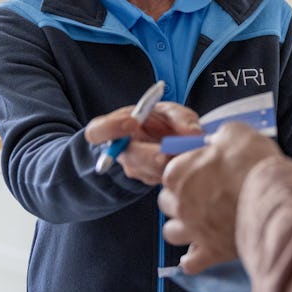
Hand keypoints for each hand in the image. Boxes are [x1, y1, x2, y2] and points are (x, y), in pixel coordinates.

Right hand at [84, 102, 201, 184]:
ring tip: (190, 148)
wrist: (165, 139)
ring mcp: (135, 168)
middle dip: (156, 154)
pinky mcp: (151, 180)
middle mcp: (120, 151)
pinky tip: (188, 157)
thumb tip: (194, 134)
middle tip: (176, 147)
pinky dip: (179, 168)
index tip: (132, 122)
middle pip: (132, 157)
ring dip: (173, 161)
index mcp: (115, 128)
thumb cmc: (161, 121)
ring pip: (153, 170)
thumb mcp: (170, 111)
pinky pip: (165, 177)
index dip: (111, 128)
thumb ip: (181, 117)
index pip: (97, 131)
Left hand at [159, 122, 281, 273]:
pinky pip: (190, 263)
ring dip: (183, 228)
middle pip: (167, 204)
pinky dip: (194, 259)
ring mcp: (194, 230)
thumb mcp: (236, 132)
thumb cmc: (255, 163)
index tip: (200, 172)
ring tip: (201, 223)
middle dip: (181, 200)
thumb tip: (217, 141)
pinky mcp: (211, 252)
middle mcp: (180, 204)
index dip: (185, 172)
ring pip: (172, 233)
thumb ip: (220, 136)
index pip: (169, 174)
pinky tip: (202, 251)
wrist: (276, 196)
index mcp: (179, 173)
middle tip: (202, 196)